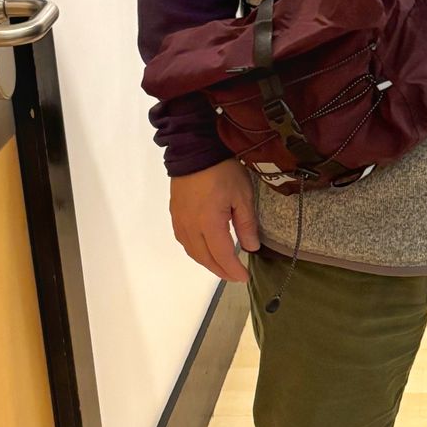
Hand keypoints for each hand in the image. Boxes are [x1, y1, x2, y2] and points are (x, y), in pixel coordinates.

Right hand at [169, 159, 259, 282]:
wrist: (194, 149)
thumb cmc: (222, 170)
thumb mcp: (242, 195)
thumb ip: (246, 224)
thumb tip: (251, 247)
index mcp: (209, 224)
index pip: (222, 256)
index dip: (233, 270)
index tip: (244, 277)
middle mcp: (190, 227)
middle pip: (205, 258)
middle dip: (221, 270)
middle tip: (235, 276)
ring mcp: (180, 220)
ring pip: (192, 251)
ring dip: (207, 263)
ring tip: (222, 267)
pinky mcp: (175, 214)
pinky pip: (184, 240)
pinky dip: (196, 251)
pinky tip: (204, 250)